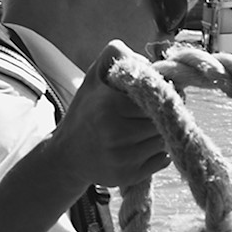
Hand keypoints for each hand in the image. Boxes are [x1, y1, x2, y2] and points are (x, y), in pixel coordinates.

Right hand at [52, 48, 170, 188]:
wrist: (67, 155)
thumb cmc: (87, 110)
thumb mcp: (94, 76)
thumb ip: (117, 55)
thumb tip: (151, 62)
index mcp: (108, 105)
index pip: (155, 94)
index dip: (164, 90)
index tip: (163, 88)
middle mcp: (115, 133)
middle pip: (163, 118)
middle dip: (164, 112)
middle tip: (158, 107)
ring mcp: (122, 158)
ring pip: (165, 139)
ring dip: (162, 132)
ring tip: (147, 126)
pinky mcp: (129, 176)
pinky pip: (162, 159)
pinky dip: (159, 151)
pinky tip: (143, 145)